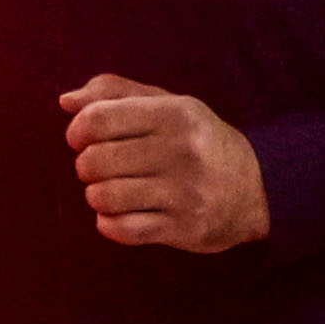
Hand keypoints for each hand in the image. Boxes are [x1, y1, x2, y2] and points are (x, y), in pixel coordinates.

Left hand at [61, 76, 268, 249]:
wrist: (258, 188)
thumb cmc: (199, 142)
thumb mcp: (168, 105)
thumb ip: (116, 94)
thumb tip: (66, 101)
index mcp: (174, 113)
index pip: (99, 118)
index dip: (78, 131)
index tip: (82, 140)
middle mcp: (181, 150)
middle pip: (96, 160)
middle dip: (86, 167)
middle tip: (99, 170)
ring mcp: (185, 191)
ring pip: (105, 197)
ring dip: (97, 197)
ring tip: (109, 193)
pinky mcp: (185, 227)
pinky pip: (123, 230)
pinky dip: (109, 224)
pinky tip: (117, 216)